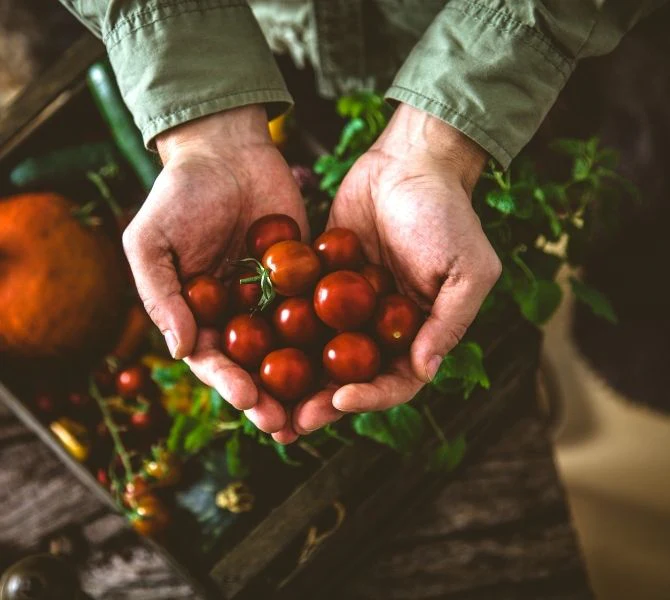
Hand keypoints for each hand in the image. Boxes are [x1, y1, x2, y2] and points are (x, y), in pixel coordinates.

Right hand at [122, 105, 308, 433]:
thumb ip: (160, 294)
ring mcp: (274, 299)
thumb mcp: (151, 241)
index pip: (213, 360)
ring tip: (323, 409)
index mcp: (199, 315)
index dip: (230, 383)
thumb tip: (179, 349)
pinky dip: (333, 335)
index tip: (249, 400)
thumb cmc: (179, 194)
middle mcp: (238, 316)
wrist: (226, 151)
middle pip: (255, 366)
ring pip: (291, 349)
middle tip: (290, 424)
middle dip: (271, 398)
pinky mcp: (306, 278)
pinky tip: (352, 357)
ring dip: (305, 382)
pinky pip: (319, 310)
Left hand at [289, 103, 500, 438]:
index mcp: (419, 333)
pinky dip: (279, 332)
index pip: (397, 381)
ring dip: (296, 379)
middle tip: (291, 422)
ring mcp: (349, 307)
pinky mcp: (321, 281)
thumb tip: (426, 371)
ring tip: (265, 399)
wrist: (409, 162)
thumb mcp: (467, 269)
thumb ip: (449, 322)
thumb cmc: (447, 214)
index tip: (340, 400)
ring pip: (320, 353)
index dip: (370, 397)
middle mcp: (382, 328)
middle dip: (323, 401)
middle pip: (352, 377)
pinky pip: (300, 312)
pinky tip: (252, 348)